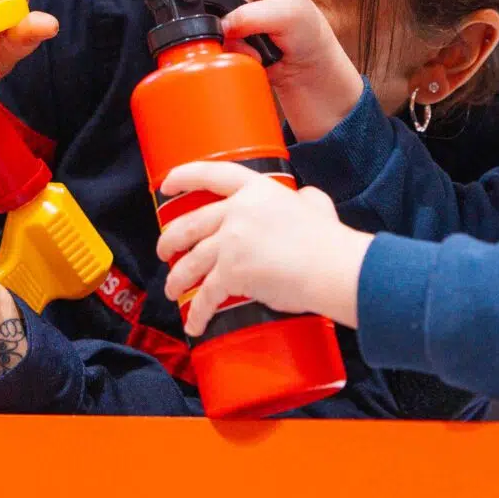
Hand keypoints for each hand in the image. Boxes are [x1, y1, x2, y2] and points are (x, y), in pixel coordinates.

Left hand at [154, 160, 370, 335]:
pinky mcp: (232, 272)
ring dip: (177, 279)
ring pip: (191, 262)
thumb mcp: (316, 204)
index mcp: (256, 190)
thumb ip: (304, 198)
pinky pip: (206, 295)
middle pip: (190, 224)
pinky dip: (198, 312)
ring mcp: (231, 241)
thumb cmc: (330, 241)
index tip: (166, 186)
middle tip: (164, 251)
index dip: (183, 177)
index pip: (211, 174)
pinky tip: (195, 323)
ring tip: (172, 289)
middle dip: (169, 240)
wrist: (334, 268)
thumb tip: (304, 198)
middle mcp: (238, 211)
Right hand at [198, 0, 364, 140]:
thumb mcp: (289, 15)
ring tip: (251, 42)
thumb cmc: (310, 35)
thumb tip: (226, 24)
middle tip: (222, 15)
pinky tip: (251, 55)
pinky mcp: (234, 38)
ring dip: (226, 30)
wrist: (309, 74)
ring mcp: (240, 14)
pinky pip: (217, 38)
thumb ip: (254, 15)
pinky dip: (229, 48)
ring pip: (213, 13)